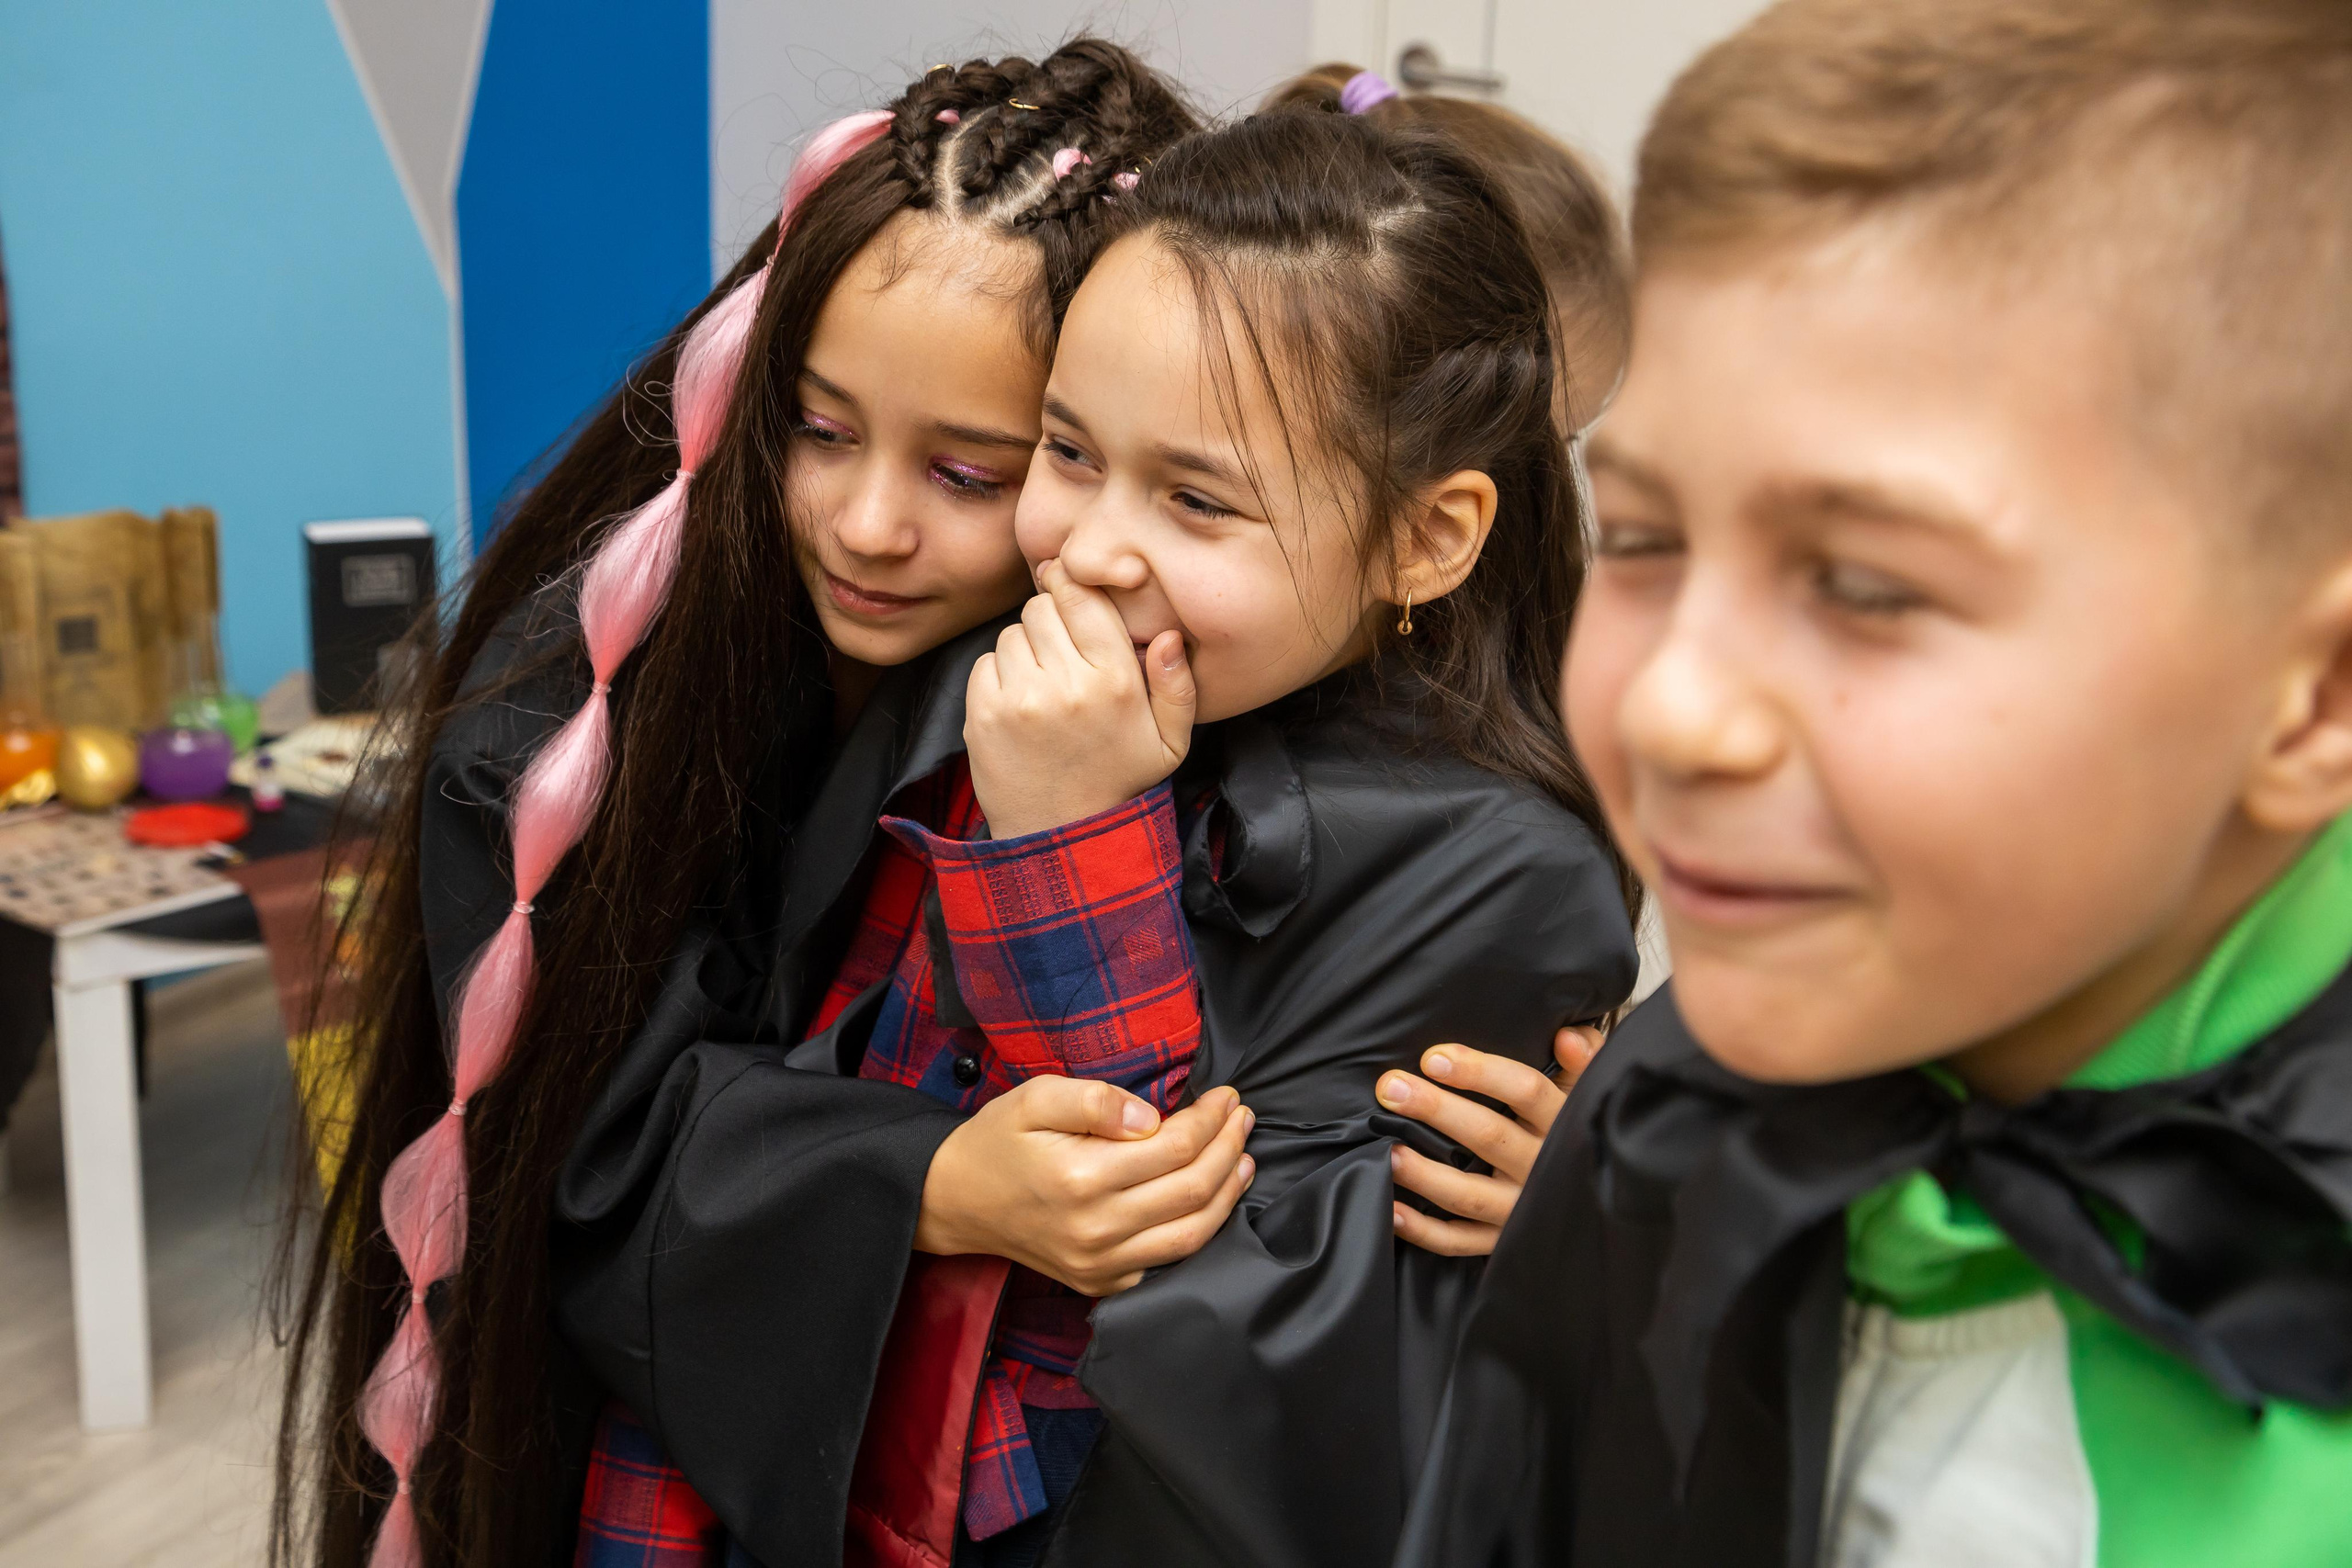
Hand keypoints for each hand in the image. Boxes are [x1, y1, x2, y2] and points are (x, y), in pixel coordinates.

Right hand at [917, 1077, 1255, 1295]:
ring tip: (1243, 1157)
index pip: (1174, 1147)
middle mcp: (1096, 1229)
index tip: (1226, 1096)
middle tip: (1241, 1117)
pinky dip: (1200, 1232)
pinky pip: (1168, 1265)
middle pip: (1193, 1191)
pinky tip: (1213, 1200)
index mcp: (1081, 1177)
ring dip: (1228, 1194)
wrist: (955, 1201)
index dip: (1210, 1120)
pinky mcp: (1100, 1283)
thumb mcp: (1033, 1098)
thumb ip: (1093, 1099)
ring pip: (1193, 1235)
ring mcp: (1099, 1264)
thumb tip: (1150, 1116)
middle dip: (1229, 1149)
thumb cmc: (997, 1142)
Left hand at [965, 557, 1195, 837]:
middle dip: (1050, 620)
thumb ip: (1178, 687)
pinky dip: (998, 674)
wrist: (1062, 837)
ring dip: (1025, 649)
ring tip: (1043, 684)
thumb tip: (1167, 636)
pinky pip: (984, 662)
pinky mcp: (984, 715)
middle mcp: (1067, 685)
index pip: (1083, 598)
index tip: (1069, 590)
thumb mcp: (1169, 743)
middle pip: (1042, 608)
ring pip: (1012, 633)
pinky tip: (1020, 703)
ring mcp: (1021, 700)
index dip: (1072, 585)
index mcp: (1115, 682)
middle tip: (1061, 652)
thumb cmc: (1118, 781)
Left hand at [1376, 1025, 1604, 1257]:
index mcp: (1563, 1122)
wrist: (1596, 1195)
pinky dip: (1425, 1231)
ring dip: (1425, 1174)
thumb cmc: (1573, 1125)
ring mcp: (1522, 1208)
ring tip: (1388, 1150)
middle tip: (1391, 1088)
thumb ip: (1583, 1058)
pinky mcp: (1503, 1241)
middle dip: (1437, 1110)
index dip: (1479, 1072)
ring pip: (1470, 1194)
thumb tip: (1567, 1037)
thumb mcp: (1588, 1090)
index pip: (1525, 1091)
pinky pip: (1460, 1241)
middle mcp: (1543, 1168)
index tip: (1432, 1057)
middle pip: (1489, 1136)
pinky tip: (1394, 1210)